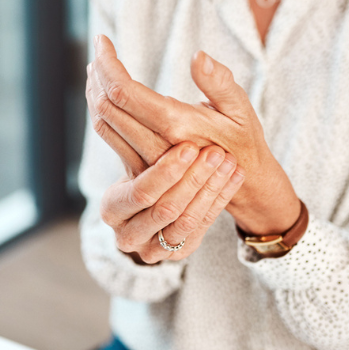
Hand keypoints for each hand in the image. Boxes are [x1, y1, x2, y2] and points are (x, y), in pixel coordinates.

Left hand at [90, 35, 300, 235]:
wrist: (242, 182)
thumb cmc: (243, 140)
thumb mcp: (241, 108)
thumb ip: (219, 82)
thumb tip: (198, 56)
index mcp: (177, 126)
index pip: (124, 92)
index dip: (107, 63)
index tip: (102, 40)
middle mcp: (156, 145)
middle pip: (107, 106)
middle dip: (97, 73)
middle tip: (99, 48)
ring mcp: (147, 160)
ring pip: (104, 123)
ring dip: (94, 91)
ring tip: (97, 66)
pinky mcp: (143, 166)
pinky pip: (111, 136)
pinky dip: (102, 110)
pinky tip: (105, 93)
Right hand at [100, 142, 243, 263]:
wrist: (161, 199)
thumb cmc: (147, 169)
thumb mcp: (137, 157)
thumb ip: (135, 137)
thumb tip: (122, 98)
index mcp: (113, 208)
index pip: (140, 192)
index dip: (167, 171)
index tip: (190, 145)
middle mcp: (129, 235)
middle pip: (166, 209)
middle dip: (195, 178)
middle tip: (217, 152)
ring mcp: (155, 249)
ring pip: (188, 220)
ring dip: (211, 188)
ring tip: (229, 160)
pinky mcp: (181, 250)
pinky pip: (206, 225)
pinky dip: (222, 198)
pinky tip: (236, 174)